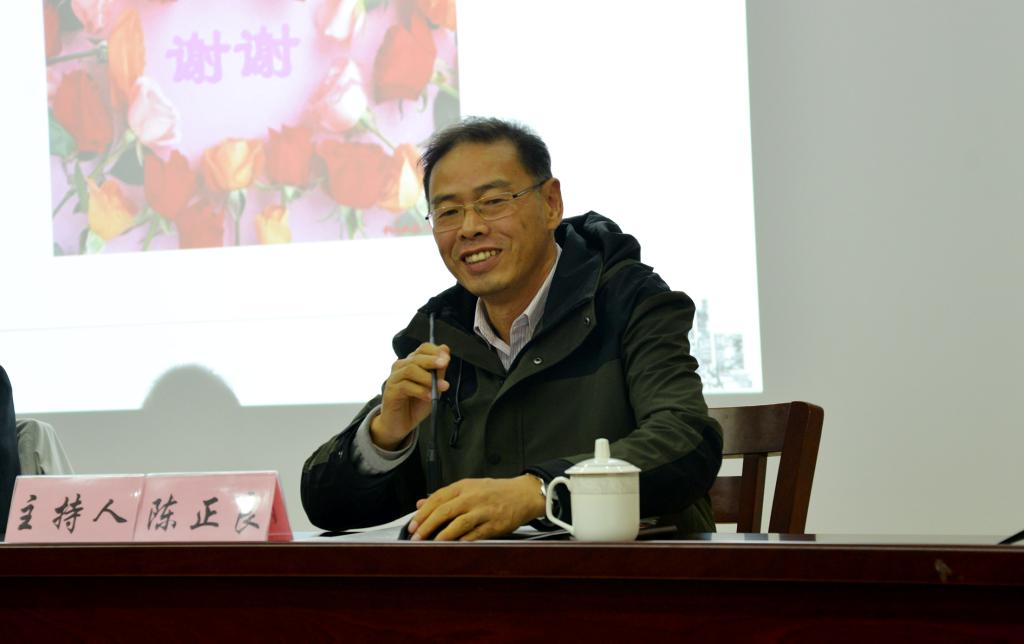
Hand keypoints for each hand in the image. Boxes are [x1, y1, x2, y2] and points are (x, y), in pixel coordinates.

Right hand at [371, 343, 449, 450]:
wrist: (400, 424)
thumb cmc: (416, 404)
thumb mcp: (433, 387)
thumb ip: (439, 371)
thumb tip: (445, 350)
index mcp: (412, 362)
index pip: (423, 348)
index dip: (435, 351)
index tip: (447, 358)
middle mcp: (401, 367)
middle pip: (416, 357)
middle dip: (432, 360)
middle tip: (444, 365)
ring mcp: (394, 378)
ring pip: (410, 369)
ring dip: (428, 377)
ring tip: (442, 386)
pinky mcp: (390, 391)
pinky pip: (405, 386)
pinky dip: (420, 391)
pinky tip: (429, 396)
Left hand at [407, 475, 545, 540]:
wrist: (523, 494)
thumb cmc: (495, 492)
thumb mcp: (469, 487)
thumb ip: (445, 496)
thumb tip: (421, 503)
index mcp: (464, 487)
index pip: (437, 498)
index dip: (423, 513)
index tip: (412, 525)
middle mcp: (472, 497)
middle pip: (445, 511)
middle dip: (427, 526)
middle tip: (416, 537)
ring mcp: (484, 511)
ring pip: (459, 523)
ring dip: (442, 536)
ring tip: (431, 544)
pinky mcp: (494, 524)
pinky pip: (476, 534)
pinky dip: (463, 541)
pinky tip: (454, 547)